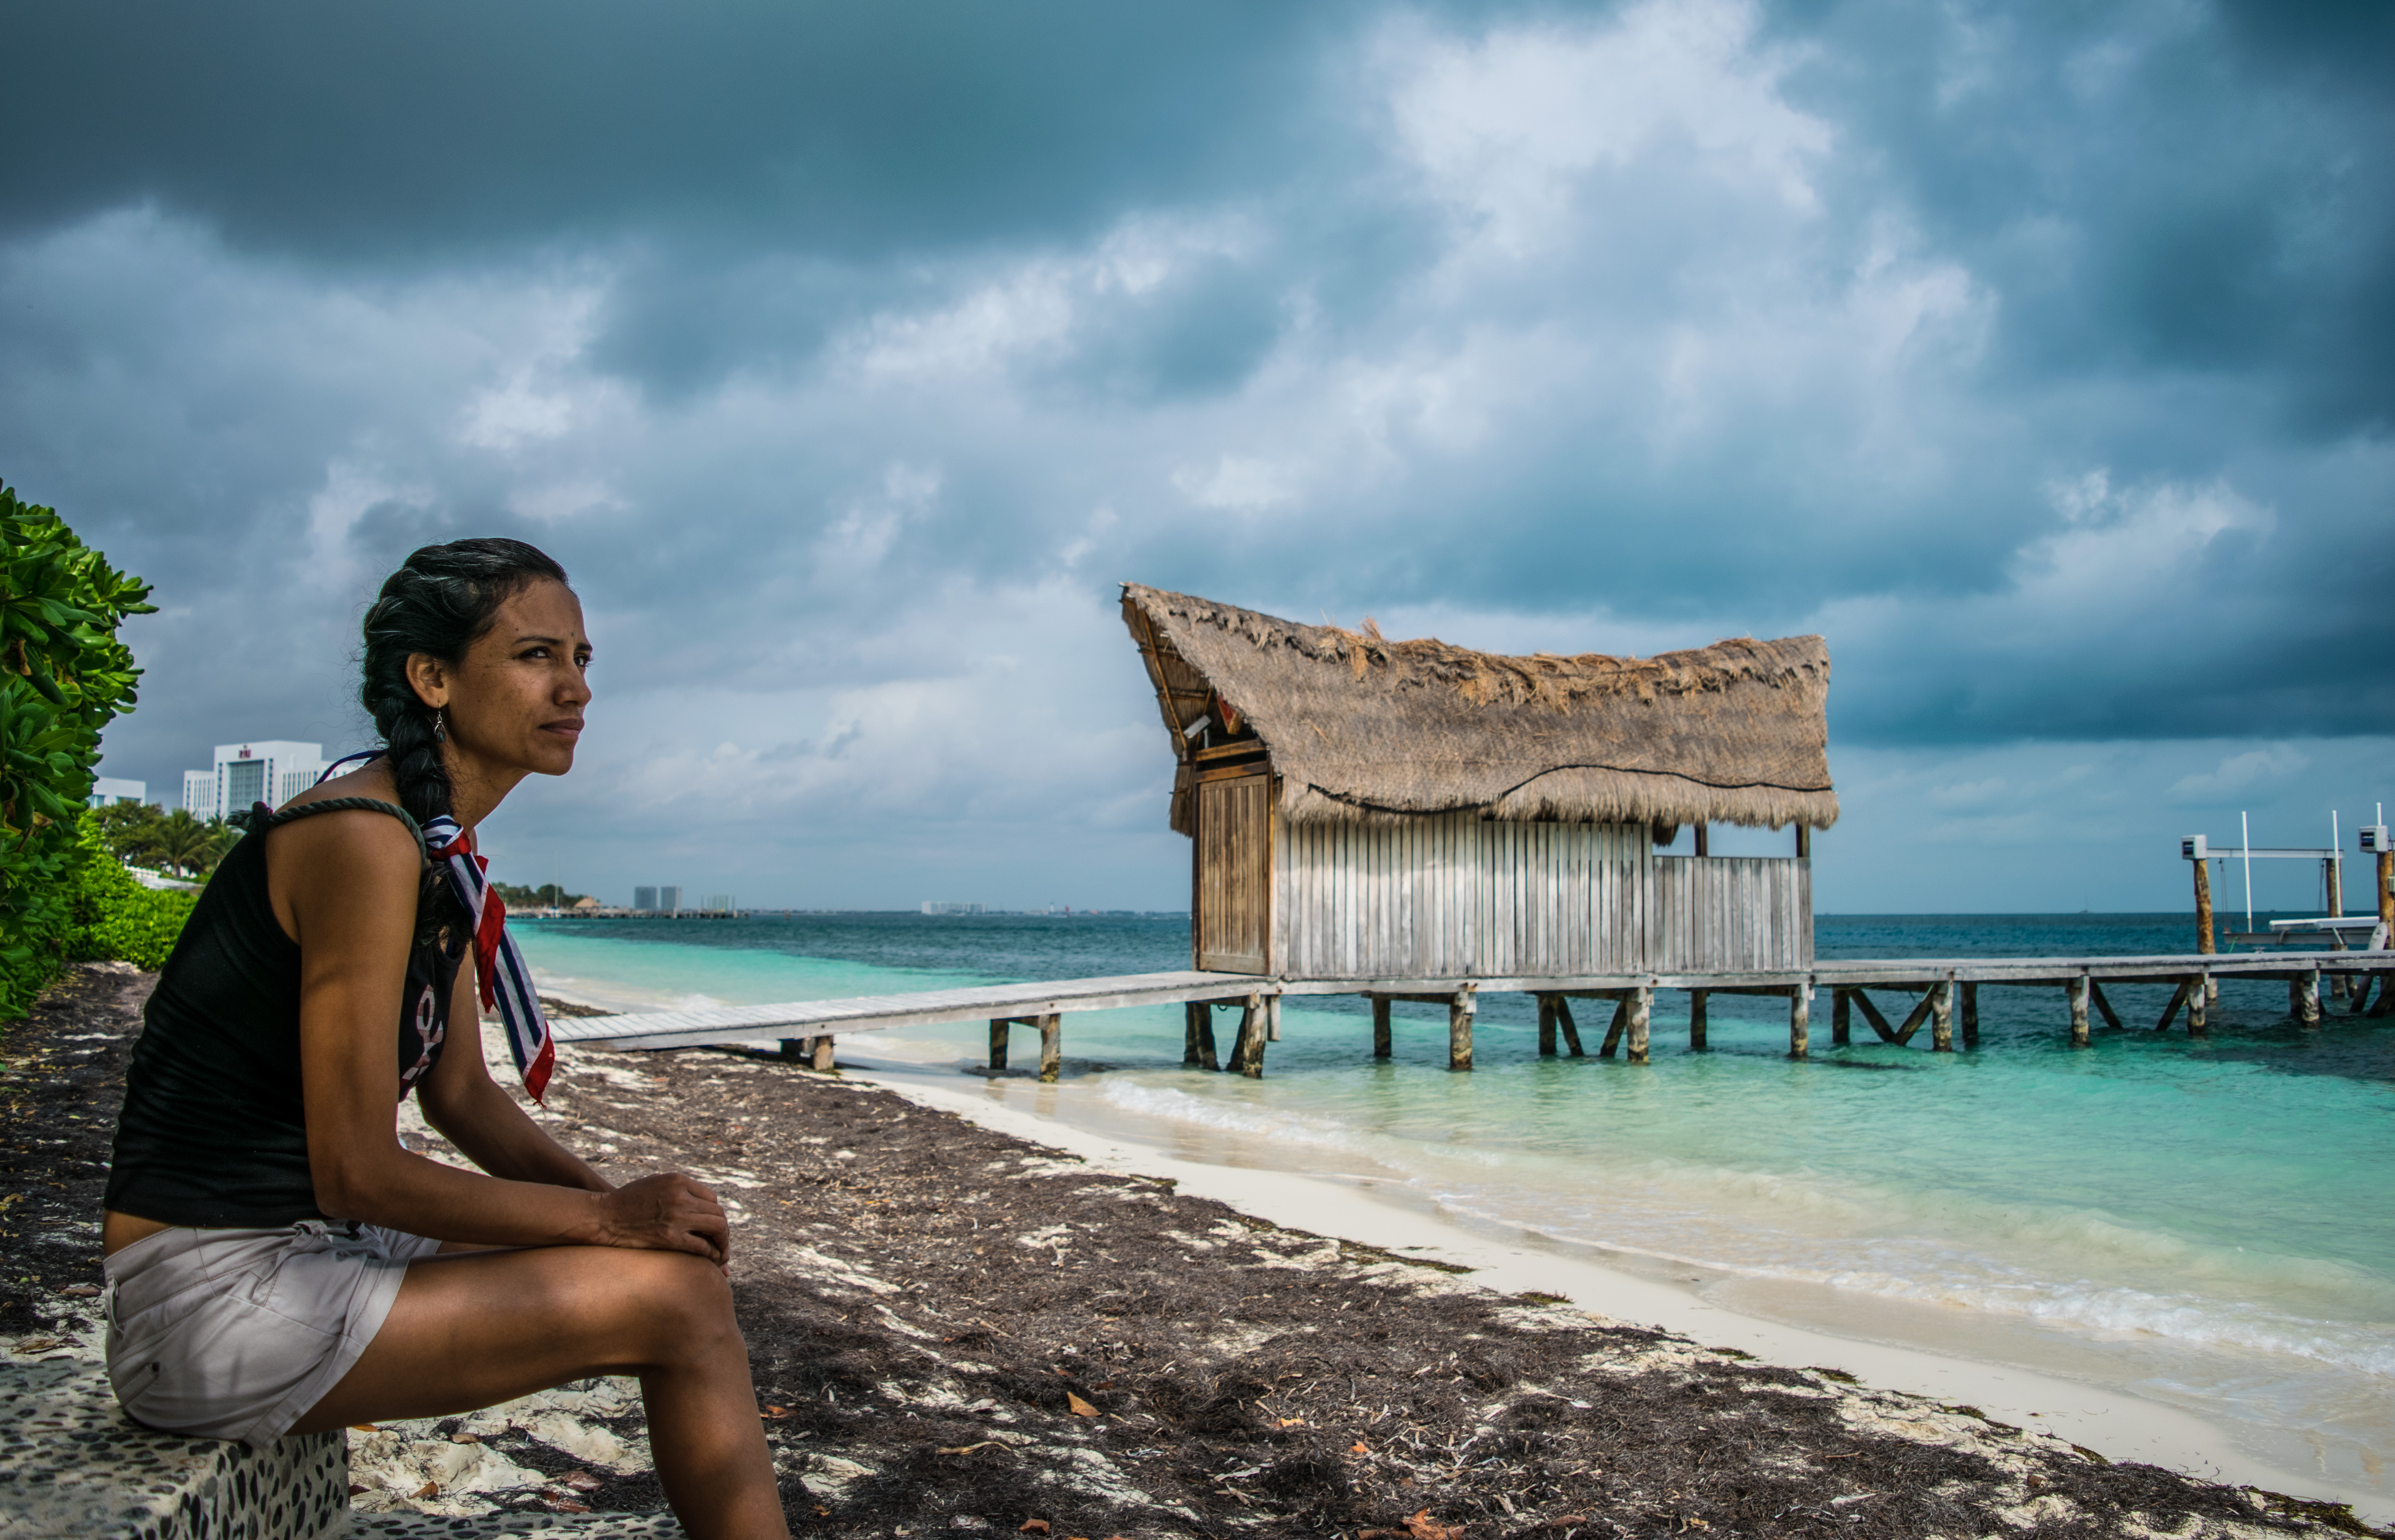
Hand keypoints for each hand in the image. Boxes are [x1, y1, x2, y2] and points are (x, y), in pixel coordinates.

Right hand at [591, 1173, 729, 1263]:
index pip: (712, 1198)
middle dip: (723, 1230)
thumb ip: (677, 1190)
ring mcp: (676, 1217)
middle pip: (718, 1213)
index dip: (715, 1214)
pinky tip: (710, 1260)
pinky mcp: (669, 1238)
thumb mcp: (655, 1184)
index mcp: (678, 1181)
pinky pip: (702, 1247)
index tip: (713, 1226)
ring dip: (723, 1243)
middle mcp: (680, 1196)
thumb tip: (699, 1204)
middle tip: (722, 1243)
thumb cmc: (626, 1202)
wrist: (603, 1217)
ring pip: (717, 1228)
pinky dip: (711, 1255)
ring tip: (721, 1254)